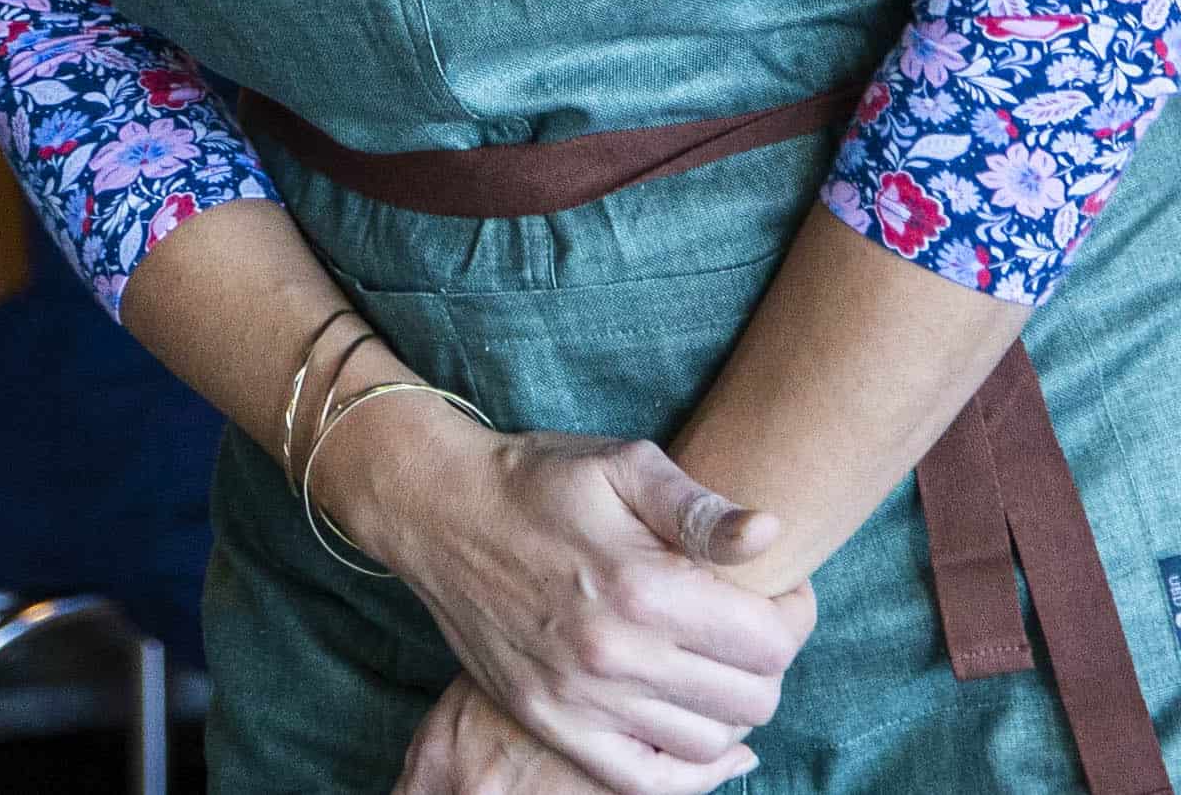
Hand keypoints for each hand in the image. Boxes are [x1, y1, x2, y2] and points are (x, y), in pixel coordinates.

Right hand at [350, 415, 805, 792]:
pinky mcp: (552, 721)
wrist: (436, 510)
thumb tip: (769, 533)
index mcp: (641, 588)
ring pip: (710, 741)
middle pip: (752, 698)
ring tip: (716, 665)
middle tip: (746, 626)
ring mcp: (579, 698)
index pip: (771, 642)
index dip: (792, 614)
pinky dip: (695, 770)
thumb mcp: (621, 466)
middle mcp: (613, 654)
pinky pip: (649, 780)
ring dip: (732, 709)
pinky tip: (713, 742)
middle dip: (767, 661)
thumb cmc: (538, 481)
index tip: (778, 593)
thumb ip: (698, 507)